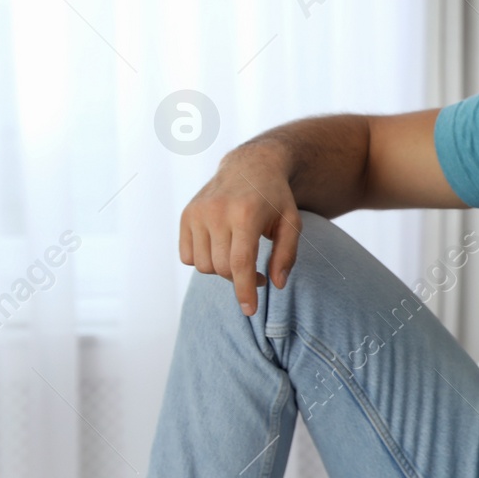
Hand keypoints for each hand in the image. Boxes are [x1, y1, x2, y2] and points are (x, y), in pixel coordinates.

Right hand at [179, 145, 300, 315]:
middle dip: (240, 280)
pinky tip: (221, 249)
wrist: (250, 167)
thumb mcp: (292, 223)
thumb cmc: (275, 199)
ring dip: (222, 271)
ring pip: (203, 266)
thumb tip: (276, 285)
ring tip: (240, 259)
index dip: (245, 290)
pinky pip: (188, 256)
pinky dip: (203, 261)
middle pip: (221, 268)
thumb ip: (287, 255)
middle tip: (259, 274)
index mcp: (245, 214)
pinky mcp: (186, 215)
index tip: (250, 310)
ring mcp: (197, 213)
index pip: (240, 263)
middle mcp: (216, 212)